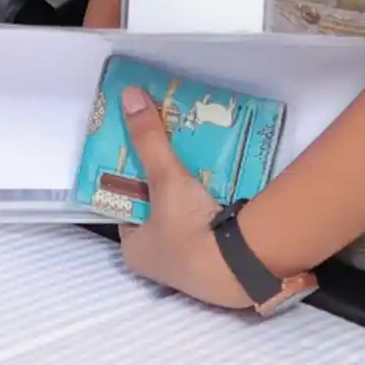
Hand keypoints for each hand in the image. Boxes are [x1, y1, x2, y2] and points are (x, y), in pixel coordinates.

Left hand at [110, 88, 314, 314]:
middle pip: (158, 218)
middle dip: (167, 193)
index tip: (143, 163)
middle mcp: (159, 264)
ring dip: (193, 203)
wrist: (238, 270)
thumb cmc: (188, 231)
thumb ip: (149, 139)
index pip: (127, 213)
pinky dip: (215, 215)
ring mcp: (191, 269)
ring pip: (186, 226)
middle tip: (176, 163)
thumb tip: (128, 95)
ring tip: (202, 171)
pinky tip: (225, 192)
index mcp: (135, 252)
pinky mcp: (221, 267)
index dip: (133, 187)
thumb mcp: (165, 179)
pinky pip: (212, 233)